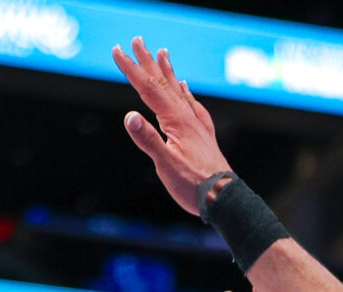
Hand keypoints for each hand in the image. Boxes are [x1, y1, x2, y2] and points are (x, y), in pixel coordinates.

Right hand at [115, 40, 235, 218]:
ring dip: (168, 71)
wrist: (224, 199)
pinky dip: (185, 92)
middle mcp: (188, 117)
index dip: (132, 69)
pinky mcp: (203, 135)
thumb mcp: (166, 165)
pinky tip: (184, 87)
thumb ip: (148, 140)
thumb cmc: (194, 185)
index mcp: (176, 121)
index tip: (118, 51)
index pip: (149, 89)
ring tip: (163, 52)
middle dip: (148, 61)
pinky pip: (193, 105)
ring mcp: (197, 125)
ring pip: (179, 91)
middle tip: (137, 41)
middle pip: (164, 83)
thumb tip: (130, 117)